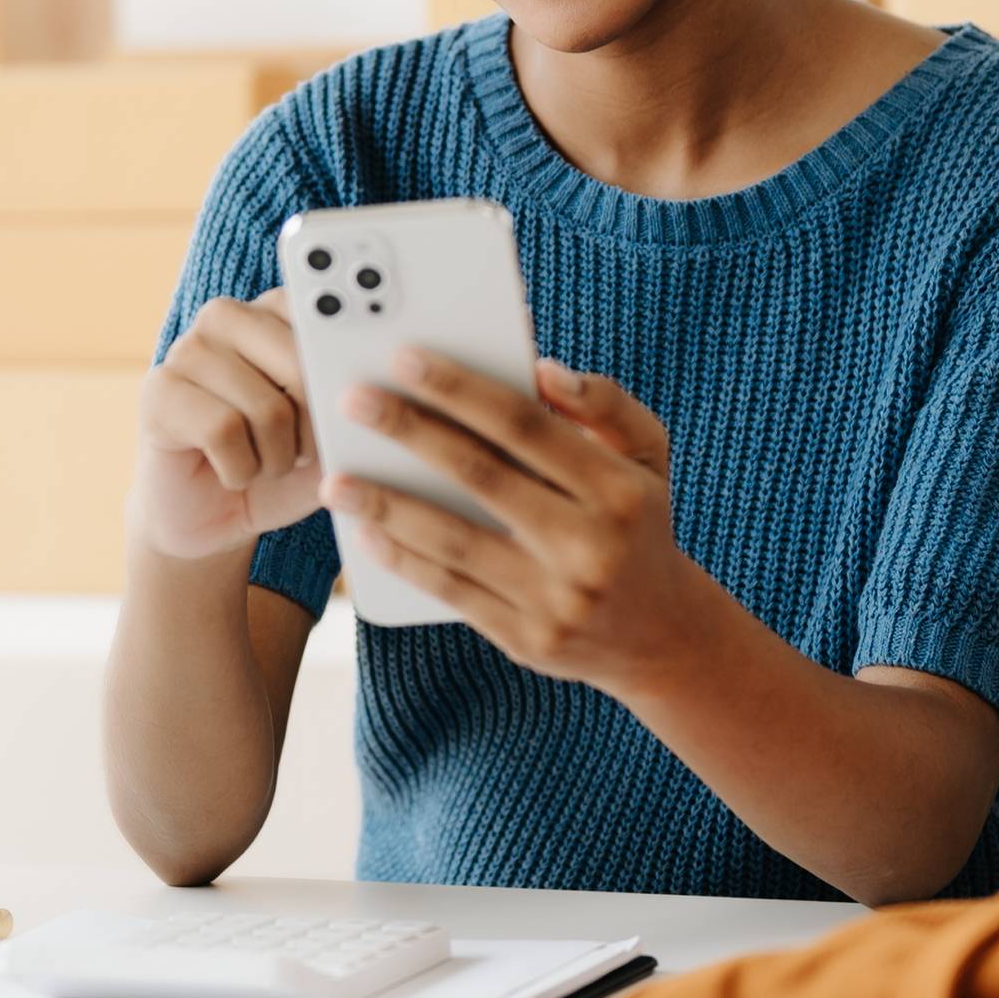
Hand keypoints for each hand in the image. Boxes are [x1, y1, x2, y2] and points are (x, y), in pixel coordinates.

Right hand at [132, 291, 324, 559]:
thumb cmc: (279, 468)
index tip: (341, 416)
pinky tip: (232, 473)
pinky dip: (241, 471)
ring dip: (276, 459)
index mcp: (275, 312)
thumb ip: (350, 405)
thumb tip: (365, 389)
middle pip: (301, 365)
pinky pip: (224, 430)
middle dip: (311, 430)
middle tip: (298, 454)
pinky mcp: (158, 390)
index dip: (341, 385)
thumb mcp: (331, 438)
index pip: (326, 325)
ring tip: (262, 465)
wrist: (212, 519)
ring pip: (266, 407)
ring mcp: (188, 349)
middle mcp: (228, 317)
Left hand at [327, 352, 720, 694]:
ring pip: (454, 541)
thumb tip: (542, 370)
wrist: (662, 637)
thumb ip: (604, 403)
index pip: (526, 425)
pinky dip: (404, 560)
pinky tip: (366, 534)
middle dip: (408, 431)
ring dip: (386, 506)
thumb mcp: (646, 456)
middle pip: (480, 475)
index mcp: (617, 489)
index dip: (460, 388)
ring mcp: (556, 598)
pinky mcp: (526, 640)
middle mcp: (589, 544)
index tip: (404, 357)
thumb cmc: (638, 524)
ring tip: (336, 479)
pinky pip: (451, 592)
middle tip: (351, 400)